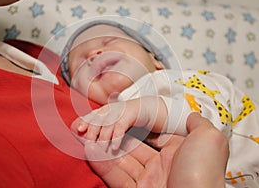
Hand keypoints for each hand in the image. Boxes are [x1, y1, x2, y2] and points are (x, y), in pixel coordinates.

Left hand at [72, 96, 166, 149]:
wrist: (148, 108)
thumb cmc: (127, 118)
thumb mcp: (113, 121)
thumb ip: (102, 128)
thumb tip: (88, 139)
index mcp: (105, 110)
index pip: (92, 115)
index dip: (84, 121)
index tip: (78, 129)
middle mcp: (111, 109)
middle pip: (97, 119)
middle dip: (92, 131)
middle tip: (88, 145)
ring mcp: (120, 110)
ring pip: (108, 124)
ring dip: (103, 138)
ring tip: (101, 150)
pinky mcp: (131, 114)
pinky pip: (121, 126)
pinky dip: (117, 136)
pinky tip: (115, 147)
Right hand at [85, 113, 228, 187]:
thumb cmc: (202, 171)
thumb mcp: (209, 139)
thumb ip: (198, 123)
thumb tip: (190, 115)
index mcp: (180, 150)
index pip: (151, 133)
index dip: (133, 123)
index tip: (118, 114)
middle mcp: (164, 165)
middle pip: (133, 146)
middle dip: (113, 134)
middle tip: (96, 124)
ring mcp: (150, 181)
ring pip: (122, 161)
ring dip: (103, 147)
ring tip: (87, 134)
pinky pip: (117, 177)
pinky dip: (102, 164)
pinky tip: (90, 150)